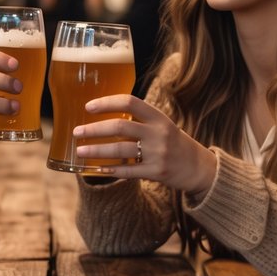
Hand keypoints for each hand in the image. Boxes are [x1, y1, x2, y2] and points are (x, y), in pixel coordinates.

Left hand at [72, 94, 217, 197]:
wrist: (199, 167)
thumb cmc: (174, 143)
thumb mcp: (162, 125)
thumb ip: (140, 120)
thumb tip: (105, 114)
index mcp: (159, 117)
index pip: (130, 103)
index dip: (108, 102)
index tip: (88, 107)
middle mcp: (159, 133)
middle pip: (120, 127)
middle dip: (94, 129)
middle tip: (77, 132)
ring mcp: (158, 154)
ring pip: (120, 150)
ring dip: (96, 150)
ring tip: (80, 151)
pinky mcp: (157, 173)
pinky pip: (128, 171)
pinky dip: (110, 170)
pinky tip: (97, 168)